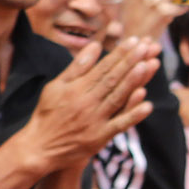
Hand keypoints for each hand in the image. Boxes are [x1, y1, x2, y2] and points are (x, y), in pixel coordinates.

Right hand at [23, 40, 158, 173]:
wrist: (40, 147)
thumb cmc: (48, 113)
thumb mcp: (57, 86)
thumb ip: (78, 66)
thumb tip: (95, 45)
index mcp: (76, 88)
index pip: (102, 68)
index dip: (119, 54)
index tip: (134, 41)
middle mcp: (86, 103)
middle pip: (112, 79)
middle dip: (131, 62)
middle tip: (146, 47)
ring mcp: (95, 121)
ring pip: (118, 98)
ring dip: (133, 82)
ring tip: (147, 65)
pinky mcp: (100, 138)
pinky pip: (119, 125)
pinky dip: (134, 116)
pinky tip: (148, 105)